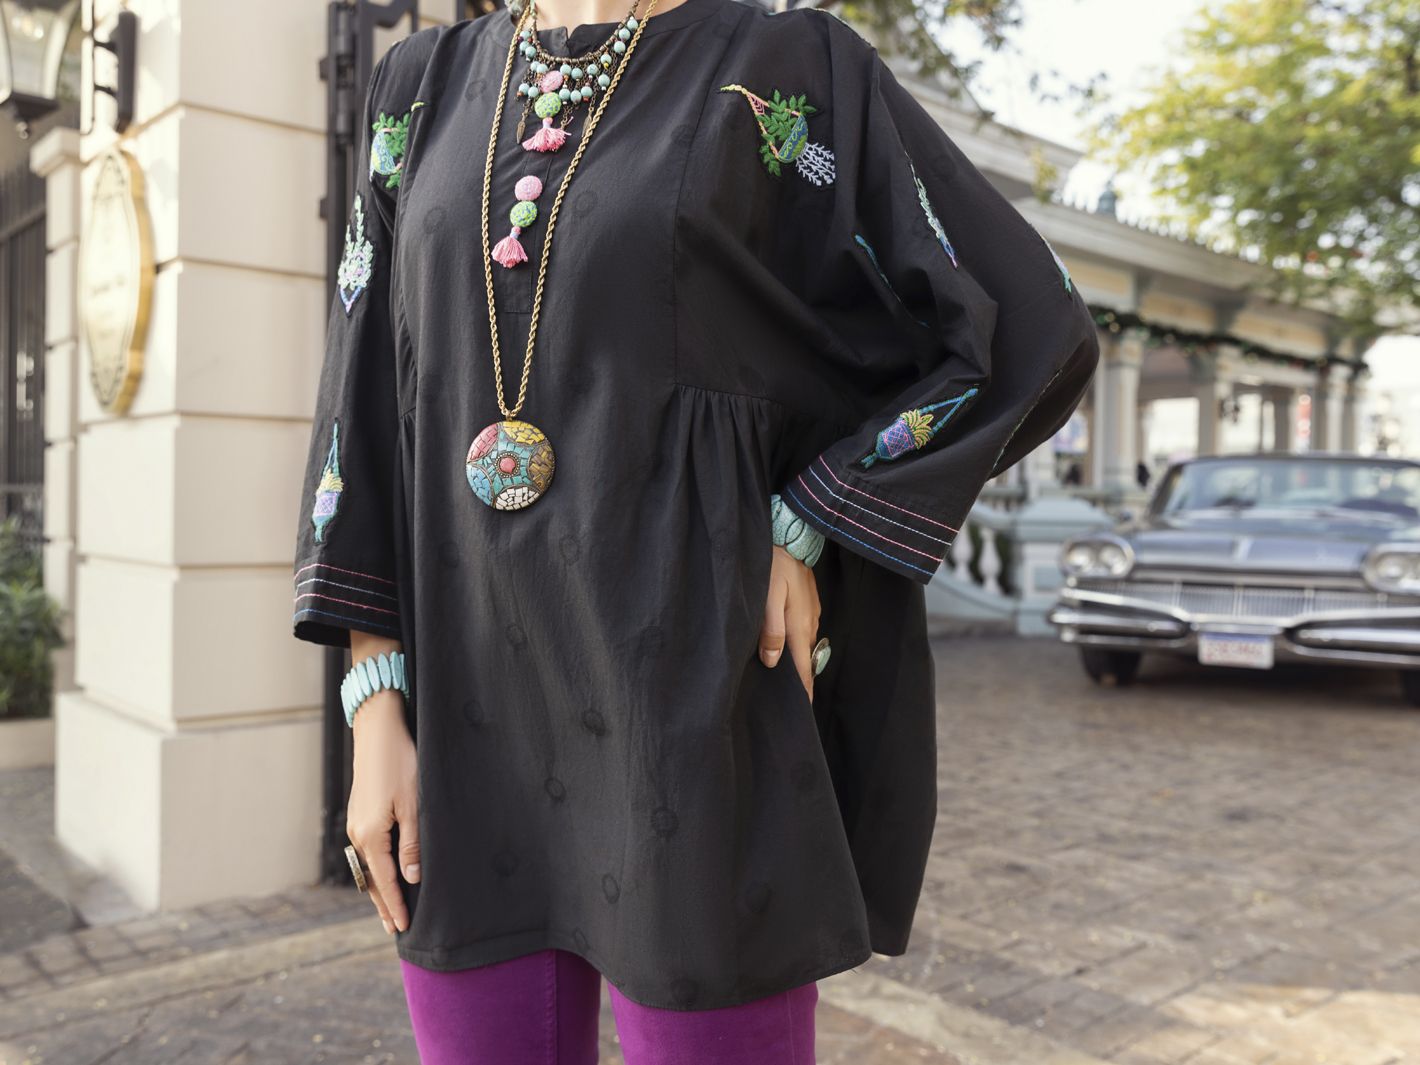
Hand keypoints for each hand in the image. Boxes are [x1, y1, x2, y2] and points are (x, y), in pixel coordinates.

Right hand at [346, 687, 419, 935]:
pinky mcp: (360, 813)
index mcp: (371, 835)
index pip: (384, 881)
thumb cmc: (401, 763)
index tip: (402, 928)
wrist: (378, 731)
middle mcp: (358, 833)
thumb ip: (412, 844)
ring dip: (378, 886)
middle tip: (393, 929)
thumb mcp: (414, 805)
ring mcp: (356, 823)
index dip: (395, 905)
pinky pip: (367, 850)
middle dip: (383, 903)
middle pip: (371, 879)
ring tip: (390, 907)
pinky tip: (384, 871)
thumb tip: (411, 878)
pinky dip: (375, 867)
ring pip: (367, 865)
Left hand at [759, 545, 821, 699]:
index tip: (801, 714)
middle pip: (805, 663)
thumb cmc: (774, 565)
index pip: (803, 670)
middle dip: (799, 683)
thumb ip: (770, 630)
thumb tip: (771, 661)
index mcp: (798, 627)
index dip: (802, 693)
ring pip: (803, 647)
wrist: (791, 536)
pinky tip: (783, 648)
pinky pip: (802, 633)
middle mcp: (809, 625)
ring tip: (784, 680)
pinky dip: (795, 645)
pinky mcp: (808, 605)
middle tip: (788, 703)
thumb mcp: (767, 598)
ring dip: (796, 663)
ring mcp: (811, 614)